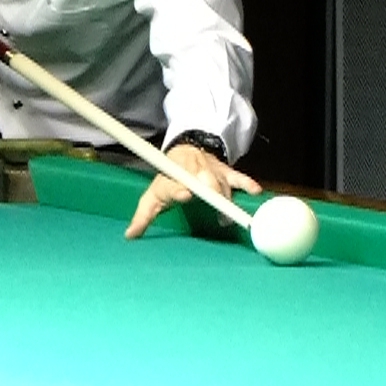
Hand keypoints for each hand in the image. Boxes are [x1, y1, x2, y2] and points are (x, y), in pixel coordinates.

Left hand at [126, 143, 261, 239]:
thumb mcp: (152, 196)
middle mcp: (190, 170)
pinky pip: (236, 176)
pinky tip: (255, 191)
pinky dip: (246, 183)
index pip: (173, 184)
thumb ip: (143, 217)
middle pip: (202, 180)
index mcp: (170, 177)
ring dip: (226, 198)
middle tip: (217, 215)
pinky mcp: (223, 169)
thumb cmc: (167, 179)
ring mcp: (209, 168)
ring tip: (226, 219)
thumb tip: (130, 236)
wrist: (184, 149)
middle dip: (210, 194)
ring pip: (220, 182)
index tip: (185, 194)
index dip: (179, 189)